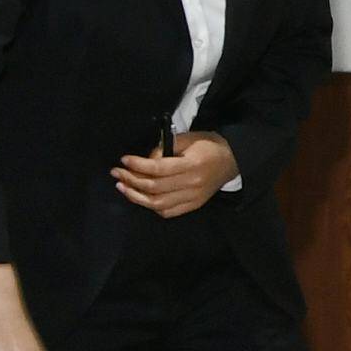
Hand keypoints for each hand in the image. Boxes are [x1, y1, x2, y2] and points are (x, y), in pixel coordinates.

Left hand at [110, 132, 238, 216]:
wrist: (233, 161)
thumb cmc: (209, 146)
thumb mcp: (189, 138)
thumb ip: (167, 147)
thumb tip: (146, 159)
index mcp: (193, 164)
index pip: (159, 168)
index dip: (138, 165)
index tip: (123, 160)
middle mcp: (193, 184)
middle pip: (155, 187)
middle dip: (131, 180)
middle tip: (117, 173)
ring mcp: (194, 197)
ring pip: (158, 203)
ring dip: (136, 196)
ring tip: (122, 187)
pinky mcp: (194, 205)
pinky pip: (168, 212)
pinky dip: (151, 206)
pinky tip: (141, 197)